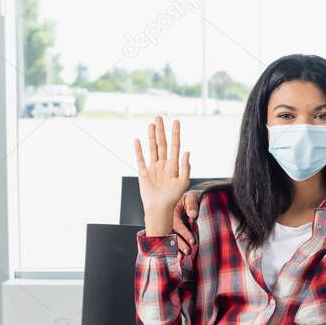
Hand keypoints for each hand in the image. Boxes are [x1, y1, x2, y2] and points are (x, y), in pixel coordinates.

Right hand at [135, 116, 190, 235]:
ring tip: (152, 124)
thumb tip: (187, 151)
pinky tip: (138, 140)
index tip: (176, 122)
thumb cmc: (173, 197)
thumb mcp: (184, 182)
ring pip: (152, 148)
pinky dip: (139, 150)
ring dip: (151, 136)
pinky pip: (140, 159)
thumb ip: (186, 167)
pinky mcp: (143, 173)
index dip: (175, 134)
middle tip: (160, 117)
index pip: (175, 146)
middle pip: (162, 143)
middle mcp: (163, 164)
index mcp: (174, 165)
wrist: (160, 208)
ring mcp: (153, 167)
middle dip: (161, 130)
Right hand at [172, 189, 202, 254]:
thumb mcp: (192, 197)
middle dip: (178, 244)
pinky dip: (172, 248)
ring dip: (174, 249)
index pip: (176, 223)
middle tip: (187, 252)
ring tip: (181, 258)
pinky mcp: (169, 230)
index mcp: (170, 210)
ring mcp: (166, 225)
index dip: (184, 233)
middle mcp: (166, 219)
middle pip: (170, 233)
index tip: (192, 241)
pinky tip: (177, 257)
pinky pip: (169, 239)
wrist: (190, 198)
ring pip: (168, 238)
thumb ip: (192, 204)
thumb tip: (193, 215)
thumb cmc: (191, 197)